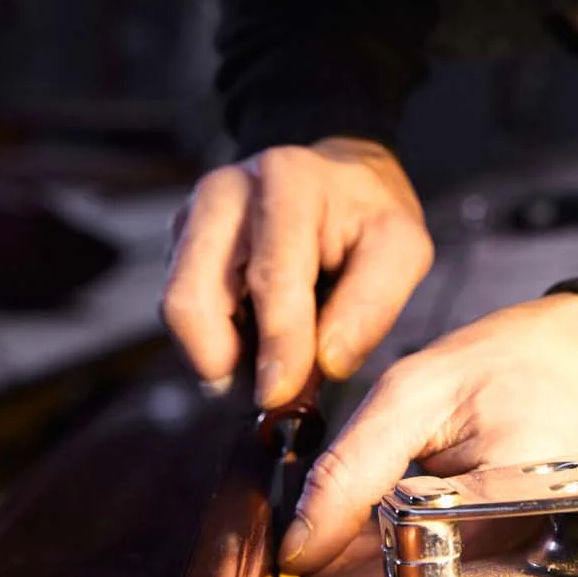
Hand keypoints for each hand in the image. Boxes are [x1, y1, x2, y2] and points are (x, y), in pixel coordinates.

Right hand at [161, 137, 432, 407]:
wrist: (337, 182)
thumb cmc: (368, 218)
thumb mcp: (400, 251)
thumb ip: (370, 306)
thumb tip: (327, 363)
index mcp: (288, 181)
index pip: (271, 275)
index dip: (277, 344)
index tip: (284, 395)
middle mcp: (226, 191)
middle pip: (192, 297)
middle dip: (225, 361)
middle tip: (269, 392)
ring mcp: (193, 215)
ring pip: (177, 308)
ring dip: (217, 356)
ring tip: (269, 368)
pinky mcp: (179, 242)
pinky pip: (181, 310)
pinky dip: (214, 340)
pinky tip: (256, 340)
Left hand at [282, 293, 577, 576]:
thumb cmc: (513, 363)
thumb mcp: (415, 392)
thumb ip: (350, 470)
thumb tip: (298, 549)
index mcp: (517, 503)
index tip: (284, 569)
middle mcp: (537, 554)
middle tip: (298, 556)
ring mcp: (536, 570)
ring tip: (336, 535)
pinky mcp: (525, 572)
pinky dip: (404, 567)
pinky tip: (374, 538)